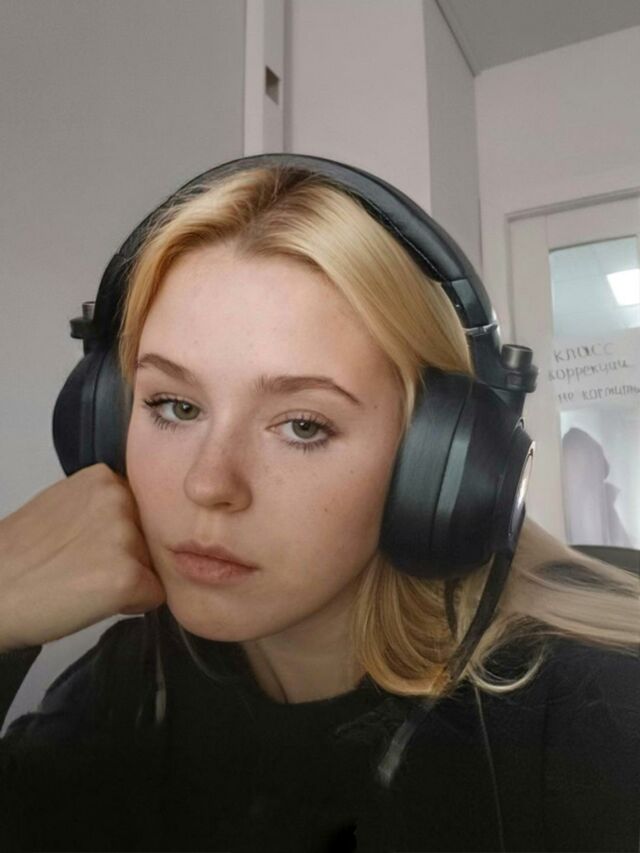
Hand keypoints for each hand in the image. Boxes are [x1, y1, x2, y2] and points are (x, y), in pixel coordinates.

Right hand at [0, 463, 165, 651]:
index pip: (141, 510)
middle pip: (151, 537)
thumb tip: (137, 521)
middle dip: (128, 555)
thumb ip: (100, 506)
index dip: (119, 534)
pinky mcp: (128, 576)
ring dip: (128, 579)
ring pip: (153, 565)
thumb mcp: (62, 507)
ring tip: (82, 583)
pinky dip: (132, 605)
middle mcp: (119, 499)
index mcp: (103, 478)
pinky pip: (154, 595)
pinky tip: (92, 602)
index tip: (87, 546)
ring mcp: (125, 537)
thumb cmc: (19, 557)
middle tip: (82, 568)